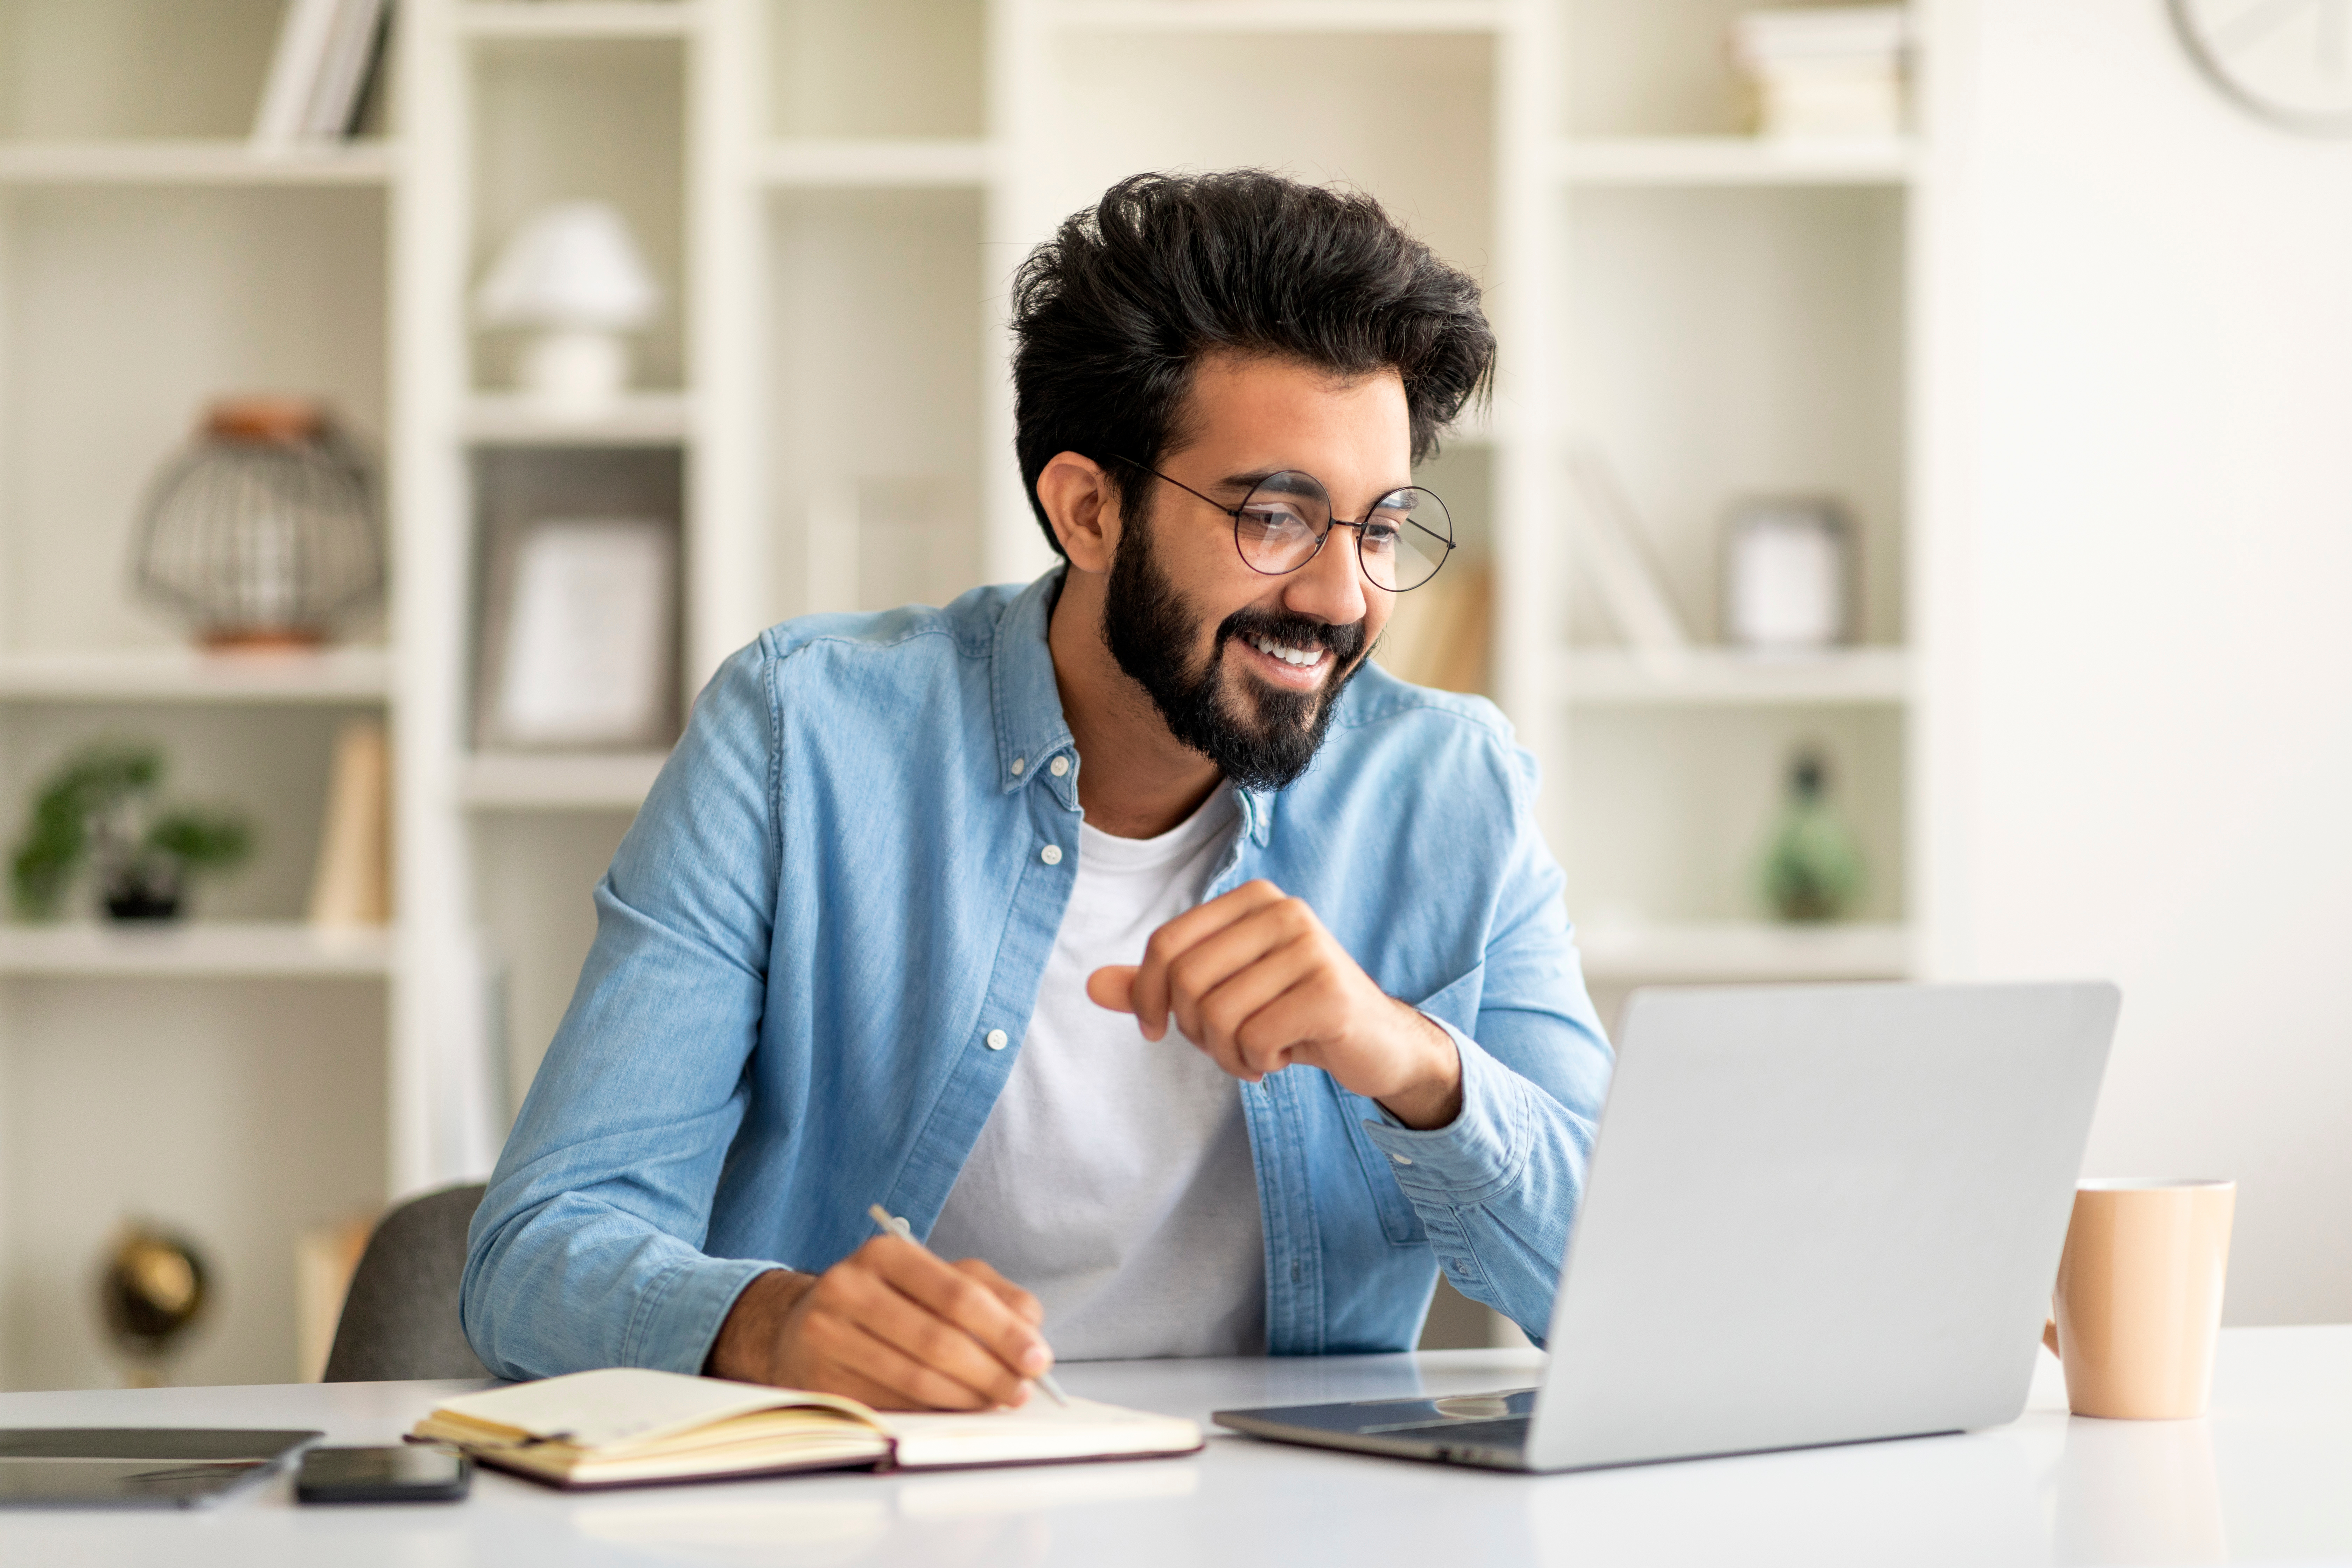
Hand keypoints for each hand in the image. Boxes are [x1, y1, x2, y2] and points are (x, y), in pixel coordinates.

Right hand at [704, 1238, 1052, 1409]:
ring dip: (966, 1398)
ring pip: (914, 1378)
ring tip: (995, 1401)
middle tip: (1021, 1390)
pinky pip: (890, 1404)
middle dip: (990, 1371)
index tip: (1038, 1359)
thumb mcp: (938, 1279)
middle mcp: (849, 1288)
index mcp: (885, 1254)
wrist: (804, 1326)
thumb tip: (1031, 1330)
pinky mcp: (819, 1380)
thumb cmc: (888, 1301)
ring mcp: (828, 1336)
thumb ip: (991, 1294)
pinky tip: (954, 1409)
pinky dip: (931, 1412)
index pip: (957, 1294)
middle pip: (937, 1340)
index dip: (1004, 1331)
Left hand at [1086, 879, 1462, 1129]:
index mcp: (1252, 899)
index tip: (1155, 1029)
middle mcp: (1283, 911)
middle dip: (1195, 1031)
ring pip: (1220, 1015)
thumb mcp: (1220, 993)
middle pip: (1188, 981)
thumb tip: (1090, 986)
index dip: (1146, 995)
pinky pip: (1256, 1038)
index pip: (1166, 944)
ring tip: (1255, 1054)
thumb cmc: (1289, 1012)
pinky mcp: (1330, 992)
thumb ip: (1158, 986)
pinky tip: (1281, 1057)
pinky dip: (1257, 1062)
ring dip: (1227, 1054)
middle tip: (1225, 1046)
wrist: (1374, 1042)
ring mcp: (1312, 949)